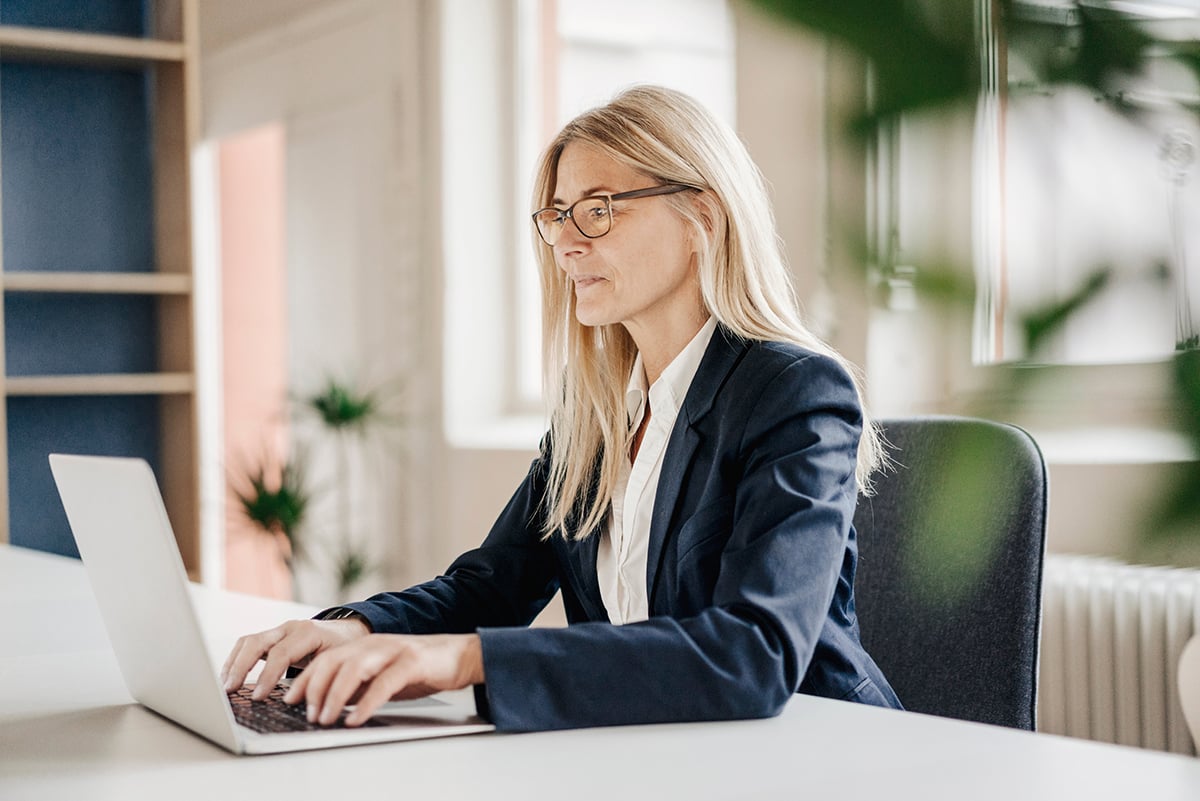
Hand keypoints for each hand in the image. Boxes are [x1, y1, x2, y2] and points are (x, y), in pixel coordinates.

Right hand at [220, 618, 369, 698]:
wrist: (348, 632)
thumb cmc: (345, 649)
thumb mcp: (339, 663)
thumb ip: (320, 679)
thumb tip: (303, 705)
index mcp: (308, 633)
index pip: (280, 653)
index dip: (266, 676)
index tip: (257, 697)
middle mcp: (290, 628)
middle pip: (256, 642)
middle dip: (240, 667)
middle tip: (230, 690)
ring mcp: (279, 630)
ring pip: (248, 641)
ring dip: (233, 663)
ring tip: (225, 686)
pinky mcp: (272, 637)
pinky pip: (248, 645)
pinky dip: (236, 660)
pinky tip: (230, 678)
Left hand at [283, 633, 484, 726]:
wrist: (460, 655)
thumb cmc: (420, 669)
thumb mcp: (380, 676)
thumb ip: (356, 685)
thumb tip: (326, 704)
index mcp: (363, 645)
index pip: (324, 659)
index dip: (304, 680)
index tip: (289, 701)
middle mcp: (374, 643)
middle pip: (333, 661)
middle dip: (314, 688)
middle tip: (307, 714)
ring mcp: (393, 650)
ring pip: (354, 668)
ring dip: (335, 695)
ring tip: (325, 718)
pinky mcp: (412, 661)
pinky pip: (384, 682)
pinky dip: (367, 702)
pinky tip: (356, 718)